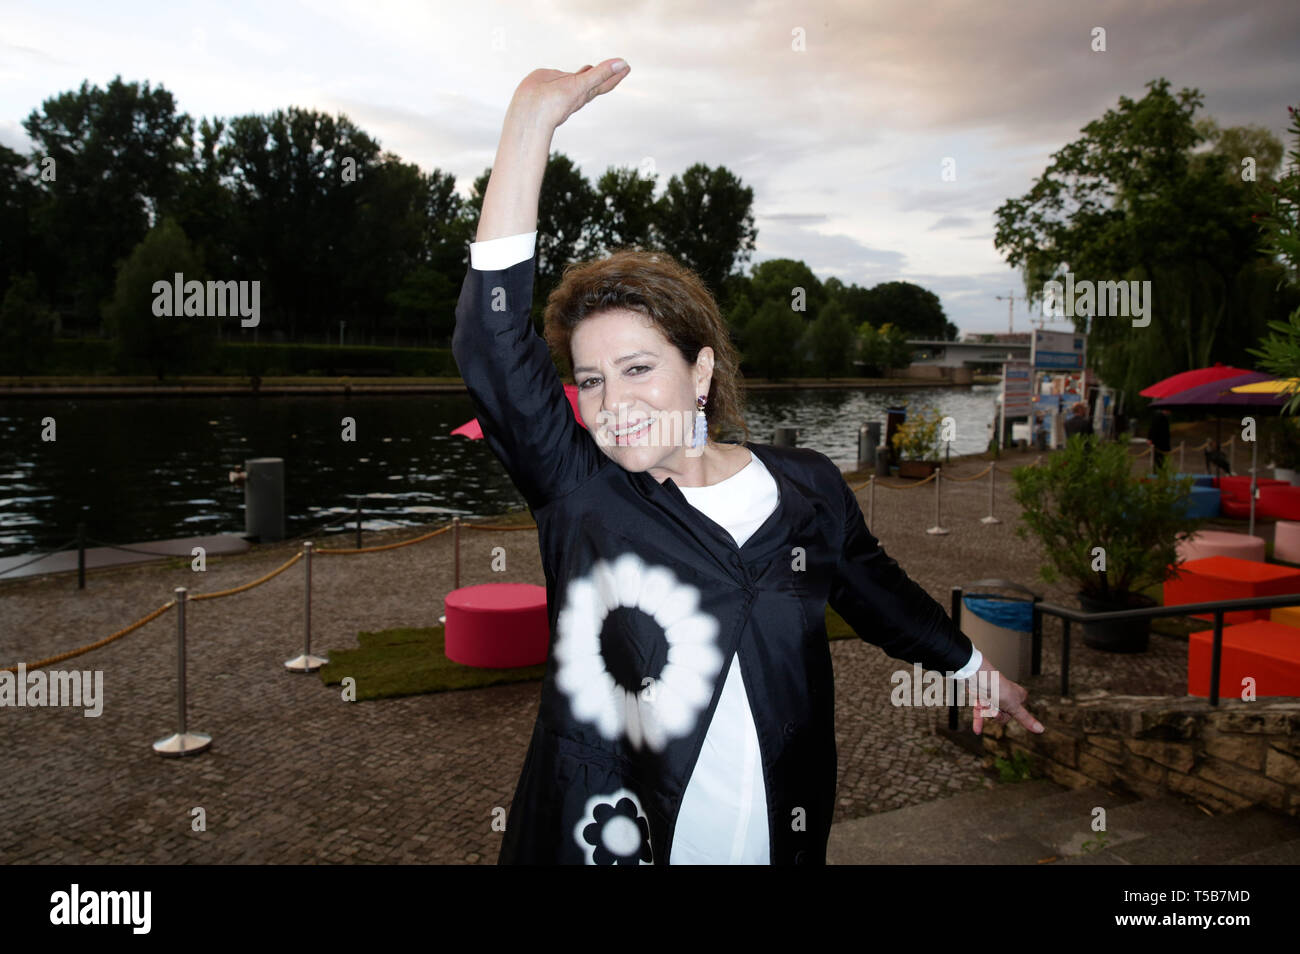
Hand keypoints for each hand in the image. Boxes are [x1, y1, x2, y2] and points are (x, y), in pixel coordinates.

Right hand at [508, 58, 629, 131]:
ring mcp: (563, 87)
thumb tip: (623, 64)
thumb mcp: (582, 85)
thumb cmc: (555, 102)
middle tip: (615, 66)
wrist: (528, 109)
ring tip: (592, 67)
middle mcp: (576, 90)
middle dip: (605, 74)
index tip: (626, 66)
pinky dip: (568, 73)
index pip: (606, 82)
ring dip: (586, 73)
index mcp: (586, 92)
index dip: (616, 74)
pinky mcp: (550, 82)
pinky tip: (567, 72)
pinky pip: (562, 75)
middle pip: (595, 81)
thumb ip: (601, 74)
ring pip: (577, 79)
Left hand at [968, 664, 1043, 735]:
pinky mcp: (981, 699)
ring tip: (984, 702)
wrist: (978, 677)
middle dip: (998, 713)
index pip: (1018, 713)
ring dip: (987, 712)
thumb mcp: (1014, 706)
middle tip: (995, 705)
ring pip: (992, 715)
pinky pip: (980, 714)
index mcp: (1018, 695)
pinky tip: (977, 731)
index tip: (1009, 706)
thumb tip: (1041, 730)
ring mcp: (993, 698)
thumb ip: (1026, 719)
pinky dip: (978, 722)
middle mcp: (1006, 696)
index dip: (1011, 713)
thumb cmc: (998, 688)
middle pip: (1004, 716)